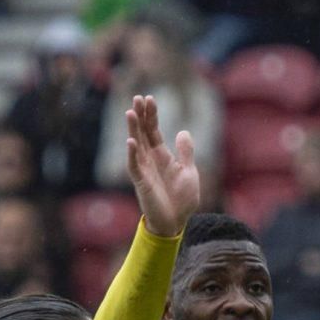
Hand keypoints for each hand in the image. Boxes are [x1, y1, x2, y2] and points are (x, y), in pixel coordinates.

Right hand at [121, 93, 199, 238]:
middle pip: (142, 133)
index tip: (149, 98)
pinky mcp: (142, 183)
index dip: (151, 115)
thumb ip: (185, 152)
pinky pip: (135, 166)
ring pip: (136, 145)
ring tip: (130, 112)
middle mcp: (150, 160)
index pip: (153, 130)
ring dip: (133, 129)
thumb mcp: (189, 171)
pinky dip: (132, 154)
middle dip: (140, 116)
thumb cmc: (182, 199)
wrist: (177, 222)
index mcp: (161, 156)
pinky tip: (131, 141)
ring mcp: (144, 170)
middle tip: (137, 97)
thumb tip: (183, 131)